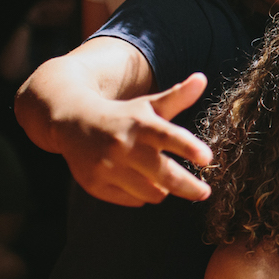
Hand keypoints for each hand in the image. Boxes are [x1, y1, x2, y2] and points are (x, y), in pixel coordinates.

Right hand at [58, 74, 212, 206]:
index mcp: (141, 124)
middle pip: (165, 174)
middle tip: (204, 192)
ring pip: (152, 192)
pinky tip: (137, 181)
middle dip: (189, 187)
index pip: (169, 136)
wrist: (71, 121)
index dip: (189, 148)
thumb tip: (202, 78)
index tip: (207, 158)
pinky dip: (142, 195)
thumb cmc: (122, 115)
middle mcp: (123, 146)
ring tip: (163, 180)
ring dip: (164, 190)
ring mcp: (107, 167)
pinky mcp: (95, 184)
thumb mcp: (148, 105)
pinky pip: (133, 200)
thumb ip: (177, 97)